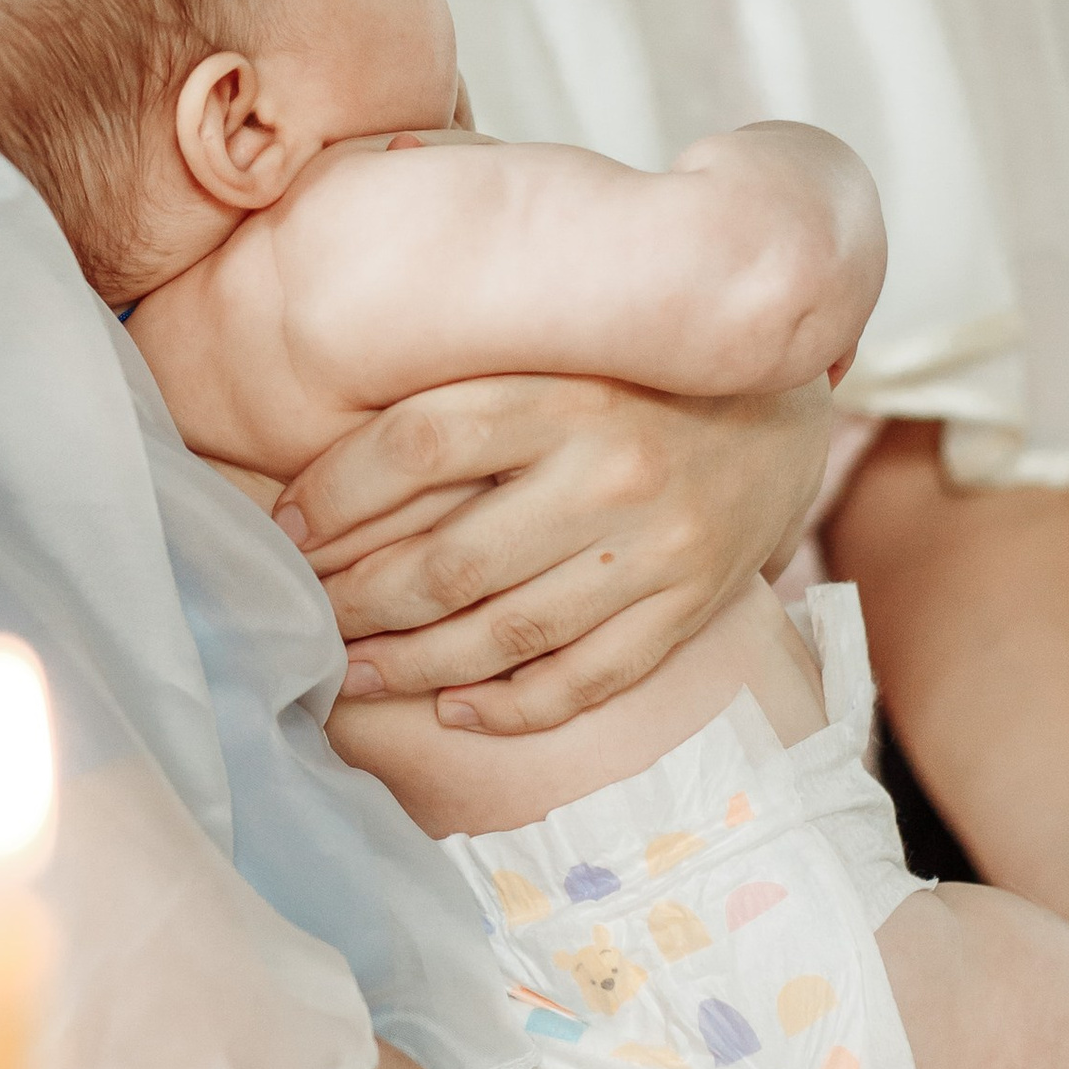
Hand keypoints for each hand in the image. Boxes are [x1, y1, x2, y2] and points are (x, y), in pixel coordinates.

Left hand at [274, 375, 830, 731]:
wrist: (784, 413)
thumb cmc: (635, 385)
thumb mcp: (557, 359)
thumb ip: (466, 396)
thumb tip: (326, 467)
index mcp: (565, 391)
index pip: (419, 442)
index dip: (336, 492)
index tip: (285, 528)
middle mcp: (613, 469)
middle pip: (451, 558)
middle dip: (358, 601)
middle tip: (305, 620)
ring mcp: (658, 547)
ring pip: (509, 632)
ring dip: (415, 664)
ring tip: (352, 675)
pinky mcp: (691, 605)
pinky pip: (589, 678)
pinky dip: (514, 705)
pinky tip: (456, 709)